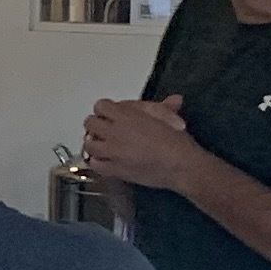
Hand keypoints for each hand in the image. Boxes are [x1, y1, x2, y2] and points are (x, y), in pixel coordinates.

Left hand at [78, 94, 198, 191]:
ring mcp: (112, 152)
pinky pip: (94, 164)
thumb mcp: (170, 118)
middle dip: (97, 124)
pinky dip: (97, 161)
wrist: (182, 167)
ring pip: (88, 143)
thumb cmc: (177, 142)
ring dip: (95, 142)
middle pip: (90, 123)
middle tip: (106, 129)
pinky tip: (105, 160)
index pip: (101, 106)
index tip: (112, 114)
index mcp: (126, 116)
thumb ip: (162, 108)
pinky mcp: (114, 170)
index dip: (106, 109)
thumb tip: (173, 100)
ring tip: (104, 144)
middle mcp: (114, 132)